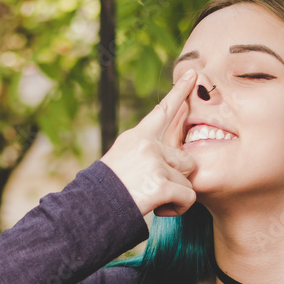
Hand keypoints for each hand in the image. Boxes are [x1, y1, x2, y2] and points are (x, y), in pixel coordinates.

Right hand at [100, 69, 196, 216]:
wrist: (90, 209)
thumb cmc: (106, 190)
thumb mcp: (122, 160)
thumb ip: (146, 152)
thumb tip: (175, 156)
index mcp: (137, 137)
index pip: (162, 111)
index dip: (179, 92)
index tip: (193, 74)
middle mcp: (147, 145)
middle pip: (185, 159)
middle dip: (175, 178)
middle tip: (151, 187)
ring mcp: (155, 163)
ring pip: (187, 180)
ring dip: (175, 194)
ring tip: (150, 198)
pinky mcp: (161, 184)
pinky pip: (188, 197)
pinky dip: (177, 209)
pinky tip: (158, 209)